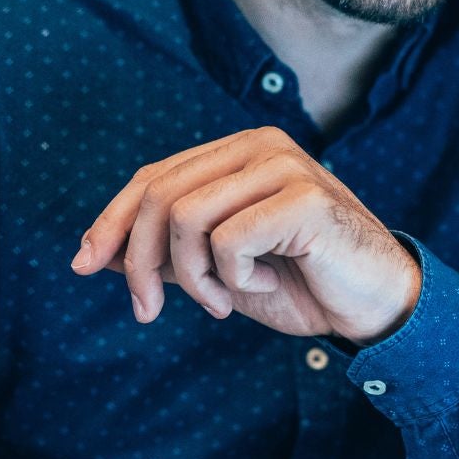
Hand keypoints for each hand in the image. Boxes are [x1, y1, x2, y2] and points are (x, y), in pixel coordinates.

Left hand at [71, 127, 420, 343]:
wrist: (374, 307)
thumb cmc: (302, 284)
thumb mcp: (218, 269)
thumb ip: (167, 252)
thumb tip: (96, 251)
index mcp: (238, 152)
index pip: (153, 177)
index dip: (111, 221)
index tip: (84, 266)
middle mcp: (260, 146)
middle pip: (159, 195)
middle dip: (137, 262)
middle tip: (147, 311)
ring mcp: (284, 167)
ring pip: (186, 218)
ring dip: (192, 277)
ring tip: (221, 302)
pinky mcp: (304, 198)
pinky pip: (229, 241)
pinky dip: (234, 279)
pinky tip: (265, 283)